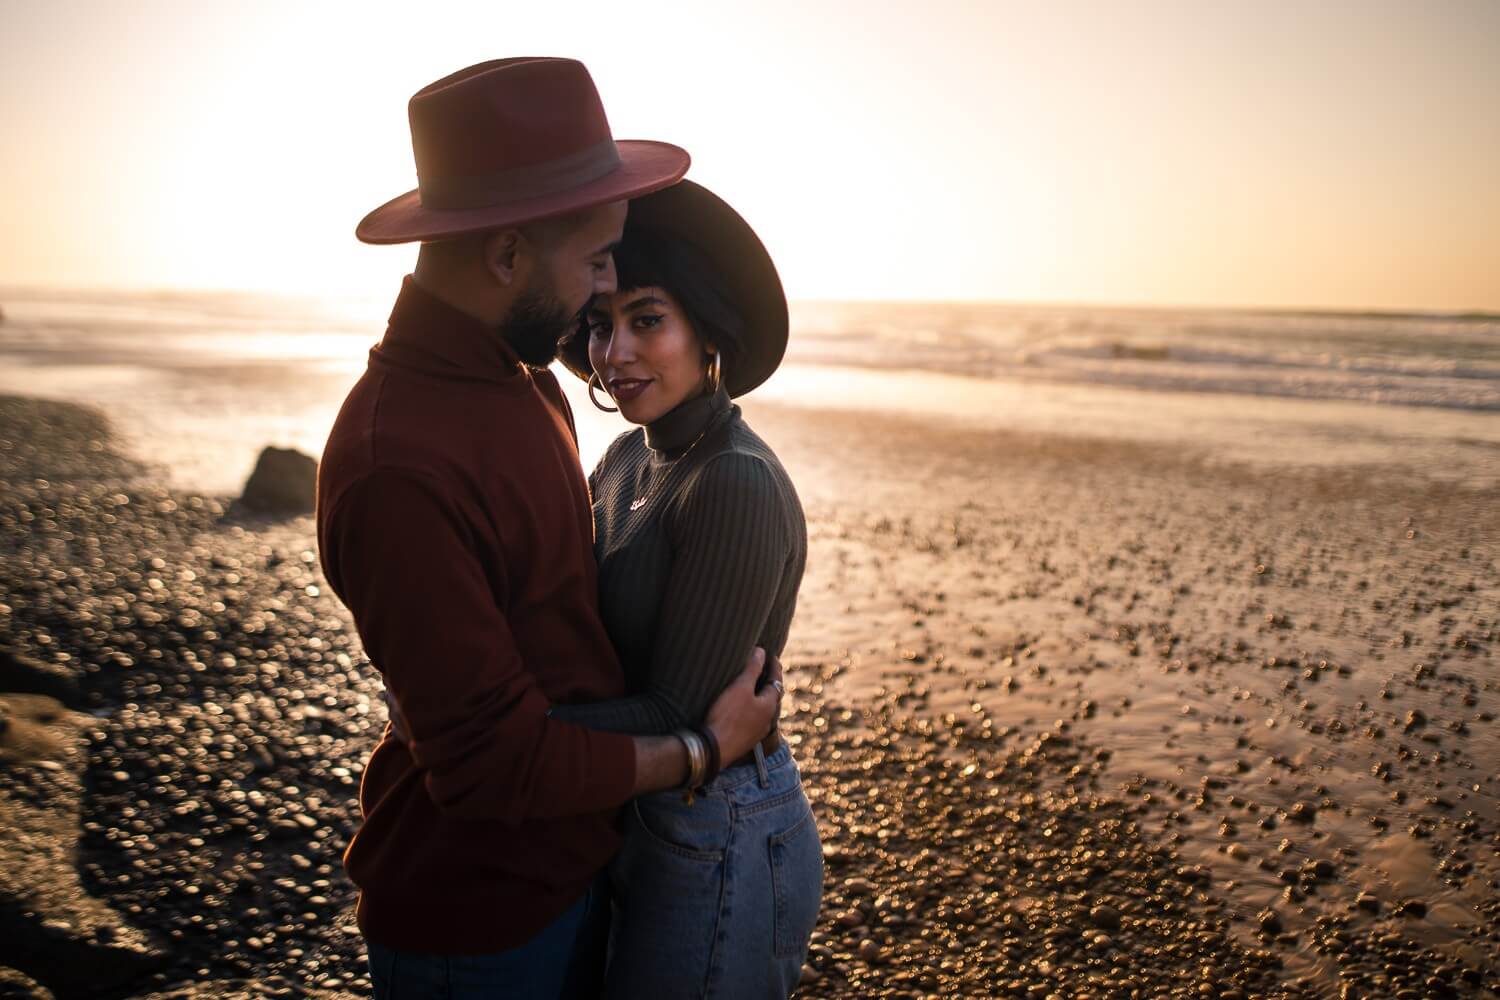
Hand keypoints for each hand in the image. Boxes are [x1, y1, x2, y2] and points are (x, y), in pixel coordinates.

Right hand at [704, 647, 783, 762]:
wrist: (713, 750)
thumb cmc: (727, 716)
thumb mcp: (740, 687)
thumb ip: (752, 669)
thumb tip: (761, 651)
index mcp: (769, 706)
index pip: (776, 681)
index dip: (774, 666)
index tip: (771, 654)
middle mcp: (767, 720)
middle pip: (772, 696)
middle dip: (769, 681)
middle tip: (765, 669)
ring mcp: (756, 732)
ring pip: (763, 710)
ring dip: (761, 697)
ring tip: (754, 687)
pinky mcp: (744, 740)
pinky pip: (753, 719)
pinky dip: (751, 708)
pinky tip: (742, 710)